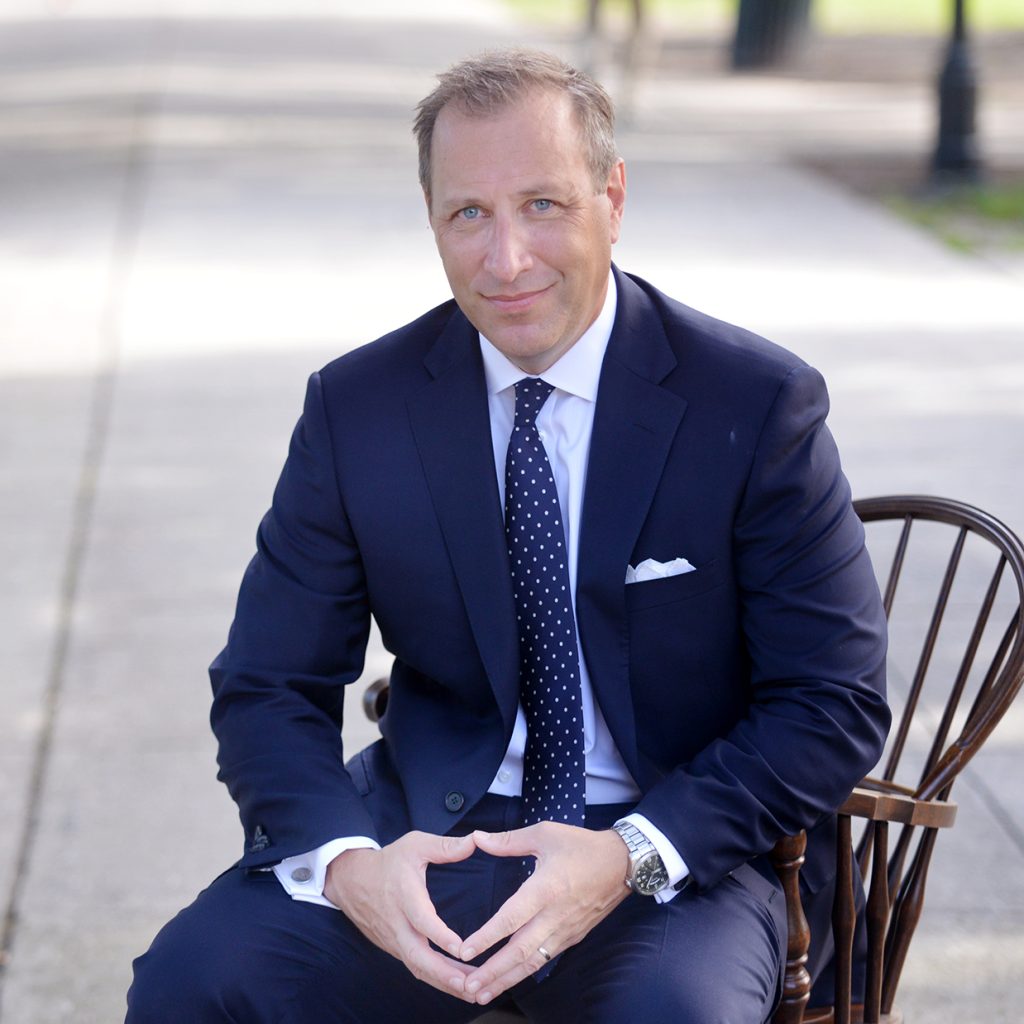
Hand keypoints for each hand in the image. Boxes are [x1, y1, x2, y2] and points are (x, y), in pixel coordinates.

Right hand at [324, 831, 477, 1000]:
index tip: (461, 949)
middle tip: (470, 984)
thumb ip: (445, 846)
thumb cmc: (389, 861)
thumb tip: (475, 841)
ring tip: (473, 991)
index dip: (440, 935)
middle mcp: (397, 923)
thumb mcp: (415, 844)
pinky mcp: (394, 948)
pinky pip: (415, 967)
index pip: (421, 920)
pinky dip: (436, 979)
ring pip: (418, 968)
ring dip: (444, 982)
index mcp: (404, 895)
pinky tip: (458, 986)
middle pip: (418, 956)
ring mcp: (394, 940)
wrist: (351, 880)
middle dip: (444, 974)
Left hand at [459, 823, 629, 1005]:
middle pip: (520, 951)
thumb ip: (508, 840)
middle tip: (468, 987)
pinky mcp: (572, 937)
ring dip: (506, 979)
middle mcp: (554, 915)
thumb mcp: (545, 833)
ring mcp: (565, 930)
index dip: (486, 937)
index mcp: (545, 889)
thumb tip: (477, 838)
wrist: (623, 863)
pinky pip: (545, 959)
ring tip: (483, 993)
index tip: (465, 951)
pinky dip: (525, 972)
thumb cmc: (582, 845)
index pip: (511, 919)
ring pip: (532, 962)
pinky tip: (510, 979)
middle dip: (492, 972)